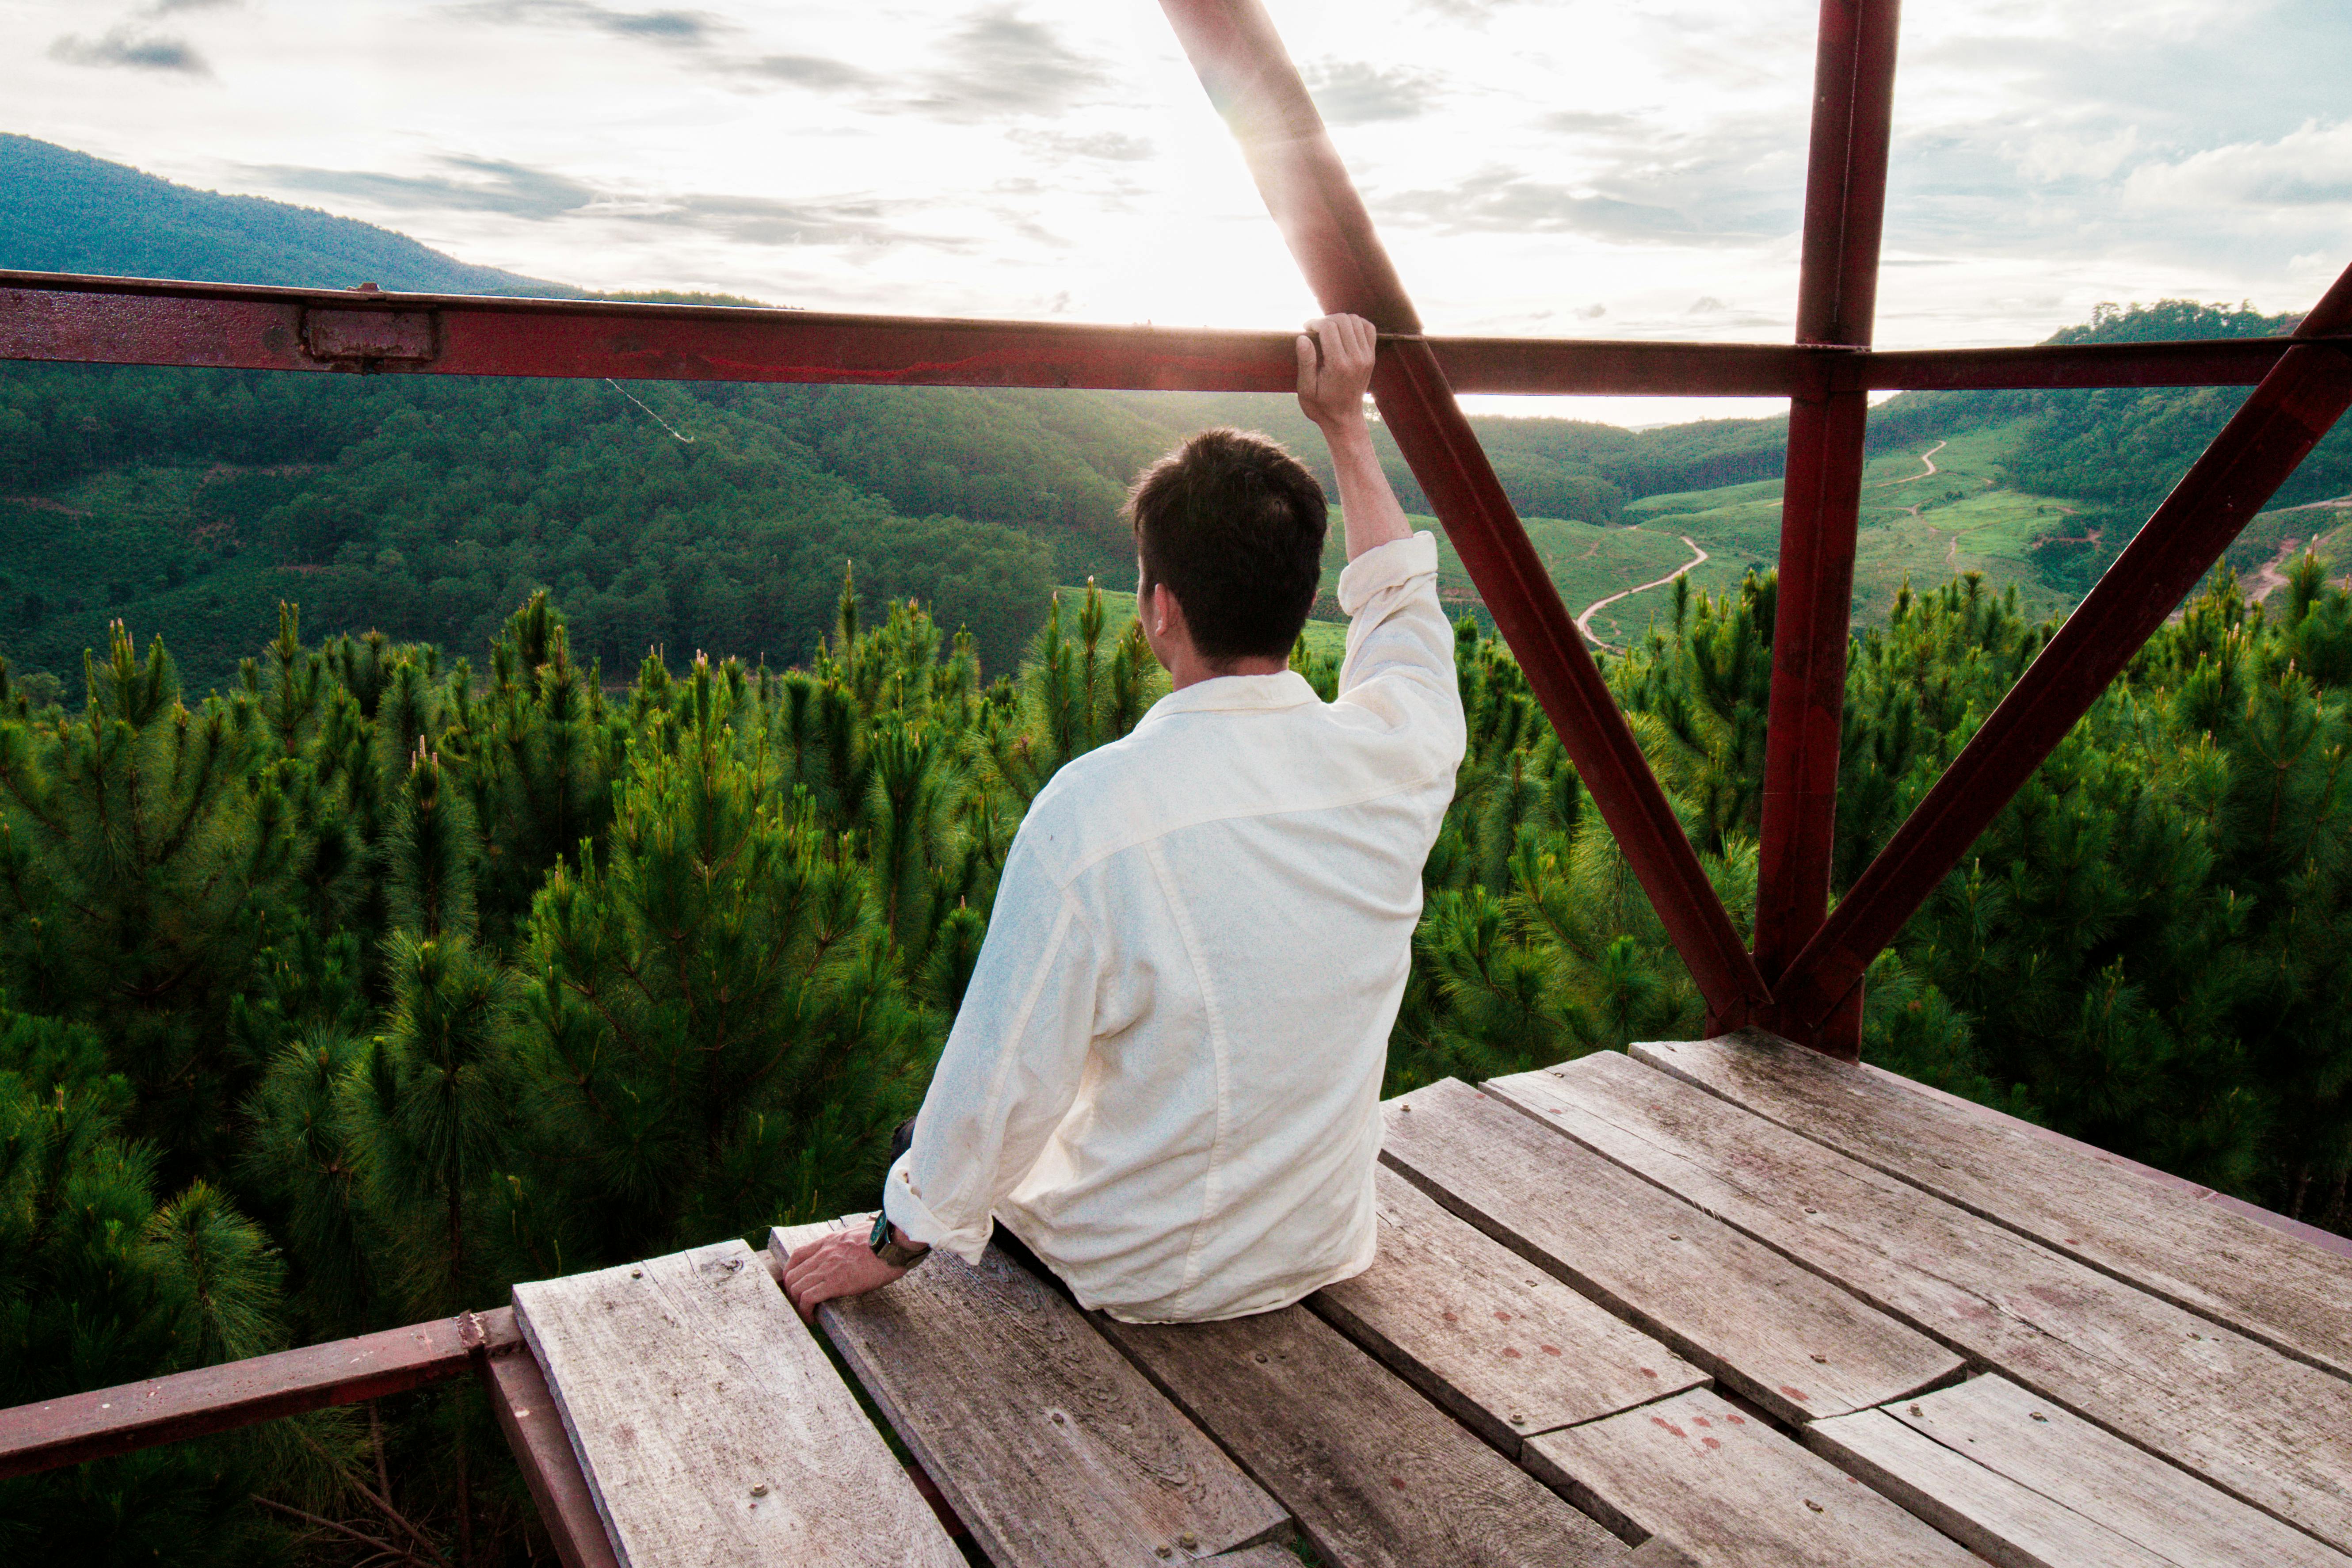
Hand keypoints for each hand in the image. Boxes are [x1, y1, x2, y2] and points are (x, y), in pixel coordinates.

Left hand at [781, 1228, 908, 1322]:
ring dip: (797, 1305)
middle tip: (801, 1305)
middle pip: (792, 1275)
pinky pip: (808, 1298)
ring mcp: (828, 1267)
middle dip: (792, 1293)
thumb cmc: (886, 1237)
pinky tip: (813, 1318)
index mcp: (830, 1241)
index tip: (796, 1285)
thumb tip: (856, 1239)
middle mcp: (824, 1253)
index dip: (791, 1273)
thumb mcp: (861, 1230)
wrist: (895, 1243)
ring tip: (807, 1315)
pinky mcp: (836, 1282)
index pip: (797, 1256)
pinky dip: (806, 1310)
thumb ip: (851, 1237)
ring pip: (796, 1287)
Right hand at [1297, 312, 1377, 430]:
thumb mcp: (1305, 389)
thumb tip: (1302, 337)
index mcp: (1338, 365)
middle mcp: (1356, 358)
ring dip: (1340, 320)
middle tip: (1315, 329)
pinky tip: (1345, 331)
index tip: (1306, 329)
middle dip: (1326, 320)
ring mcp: (1367, 357)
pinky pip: (1369, 328)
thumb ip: (1305, 362)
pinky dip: (1357, 324)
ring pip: (1356, 321)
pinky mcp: (1371, 356)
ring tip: (1328, 330)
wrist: (1344, 419)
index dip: (1315, 323)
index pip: (1329, 328)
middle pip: (1343, 321)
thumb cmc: (1321, 406)